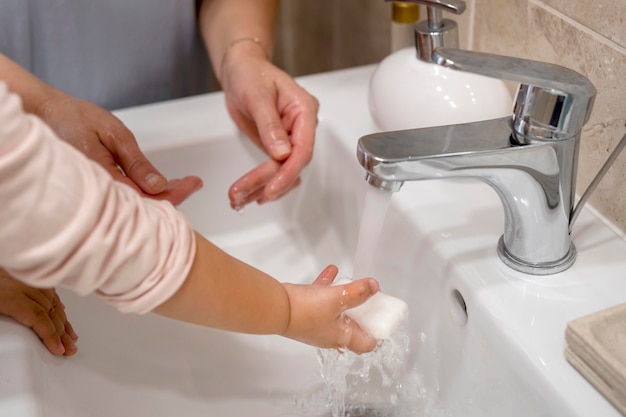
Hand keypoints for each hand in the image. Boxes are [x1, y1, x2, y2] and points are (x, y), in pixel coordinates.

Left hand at [0, 269, 77, 355]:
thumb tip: (4, 339)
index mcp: (10, 295)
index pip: (38, 318)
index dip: (51, 335)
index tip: (58, 348)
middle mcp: (23, 286)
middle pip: (49, 311)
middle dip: (62, 332)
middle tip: (69, 348)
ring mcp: (27, 279)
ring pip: (52, 302)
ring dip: (64, 321)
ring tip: (70, 336)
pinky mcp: (28, 275)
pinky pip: (49, 291)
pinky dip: (57, 303)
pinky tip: (62, 312)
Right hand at [35, 93, 202, 205]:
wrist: (45, 113)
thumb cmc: (75, 119)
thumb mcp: (114, 135)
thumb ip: (136, 163)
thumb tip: (158, 186)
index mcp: (104, 180)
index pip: (147, 200)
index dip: (175, 194)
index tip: (194, 182)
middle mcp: (99, 193)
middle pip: (144, 208)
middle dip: (173, 196)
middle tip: (192, 182)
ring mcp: (97, 194)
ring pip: (136, 205)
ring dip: (160, 195)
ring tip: (181, 182)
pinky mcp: (97, 190)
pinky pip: (125, 199)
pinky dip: (145, 192)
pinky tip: (157, 184)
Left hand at [220, 49, 318, 208]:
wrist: (240, 70)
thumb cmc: (250, 73)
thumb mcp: (257, 95)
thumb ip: (270, 124)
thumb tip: (282, 153)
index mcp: (304, 111)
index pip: (303, 149)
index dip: (288, 172)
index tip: (271, 188)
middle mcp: (301, 127)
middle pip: (292, 165)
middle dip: (269, 183)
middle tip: (245, 196)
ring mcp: (290, 138)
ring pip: (283, 172)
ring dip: (262, 187)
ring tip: (239, 198)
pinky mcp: (277, 145)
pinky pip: (274, 169)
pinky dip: (260, 182)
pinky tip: (248, 193)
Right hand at [282, 265, 378, 353]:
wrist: (276, 307)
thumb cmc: (307, 310)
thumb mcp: (339, 298)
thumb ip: (358, 292)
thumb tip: (375, 286)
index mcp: (341, 338)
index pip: (366, 344)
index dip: (377, 334)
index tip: (383, 319)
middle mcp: (329, 334)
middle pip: (352, 325)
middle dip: (362, 311)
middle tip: (370, 298)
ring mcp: (316, 323)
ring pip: (336, 310)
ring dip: (344, 296)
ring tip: (351, 283)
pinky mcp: (304, 311)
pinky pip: (321, 298)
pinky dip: (327, 286)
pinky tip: (331, 271)